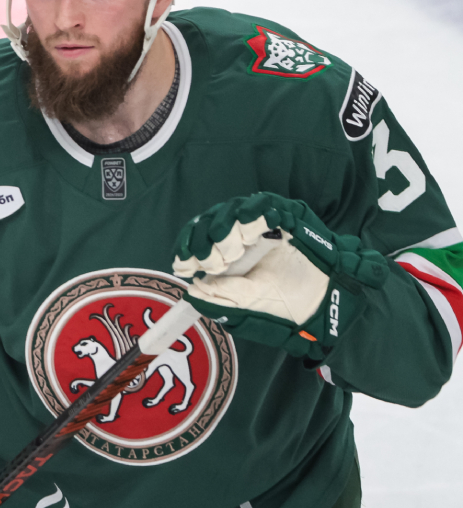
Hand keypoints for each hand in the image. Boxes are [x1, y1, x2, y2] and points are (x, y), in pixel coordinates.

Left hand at [173, 192, 389, 359]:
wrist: (325, 300)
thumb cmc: (286, 301)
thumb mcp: (248, 302)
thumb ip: (222, 295)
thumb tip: (194, 289)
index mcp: (228, 251)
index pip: (198, 238)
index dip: (187, 248)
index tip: (183, 266)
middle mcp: (241, 233)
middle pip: (209, 222)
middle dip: (203, 243)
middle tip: (214, 263)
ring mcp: (262, 222)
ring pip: (230, 211)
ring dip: (224, 232)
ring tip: (232, 254)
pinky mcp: (285, 215)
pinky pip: (261, 206)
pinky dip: (250, 217)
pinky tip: (250, 236)